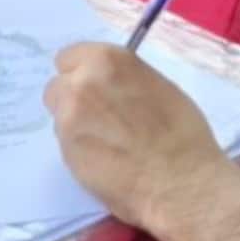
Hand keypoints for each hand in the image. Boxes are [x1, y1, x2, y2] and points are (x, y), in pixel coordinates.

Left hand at [44, 42, 236, 230]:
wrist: (179, 182)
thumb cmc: (182, 134)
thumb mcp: (157, 86)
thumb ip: (122, 79)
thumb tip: (109, 84)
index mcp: (107, 60)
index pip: (69, 58)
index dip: (81, 74)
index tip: (93, 89)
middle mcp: (81, 83)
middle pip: (58, 86)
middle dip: (72, 100)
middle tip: (99, 120)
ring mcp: (69, 117)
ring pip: (59, 116)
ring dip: (74, 125)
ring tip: (106, 144)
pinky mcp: (64, 150)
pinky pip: (64, 143)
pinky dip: (78, 149)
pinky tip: (104, 161)